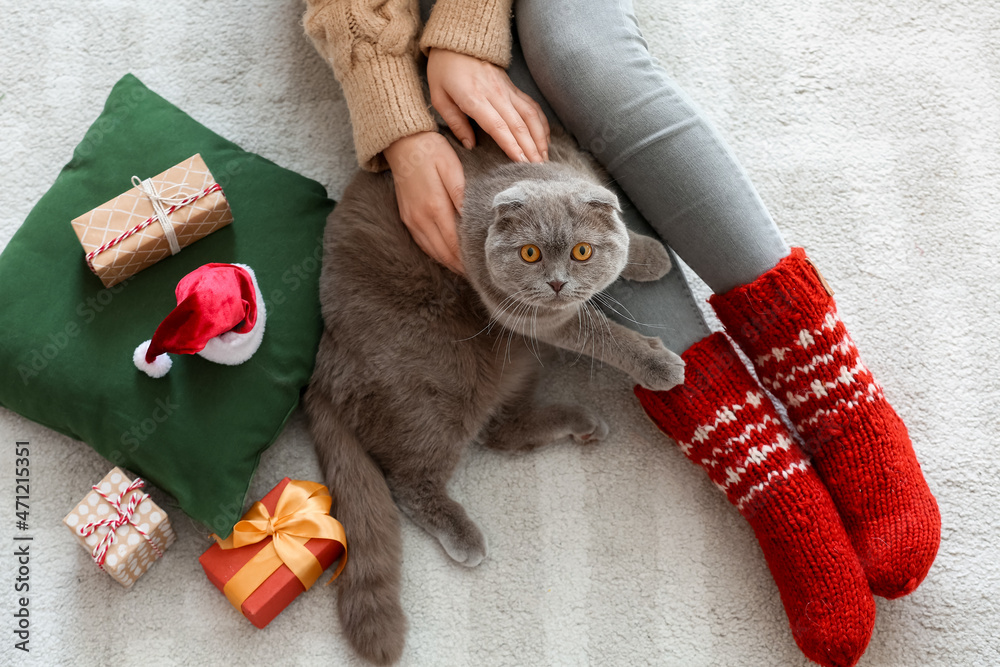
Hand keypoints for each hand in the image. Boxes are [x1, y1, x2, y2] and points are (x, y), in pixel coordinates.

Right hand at [383, 131, 465, 275]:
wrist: (401, 143)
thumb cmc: (431, 151)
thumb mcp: (452, 168)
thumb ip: (462, 195)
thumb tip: (473, 218)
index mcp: (434, 208)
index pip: (454, 244)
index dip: (468, 259)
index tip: (483, 268)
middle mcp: (420, 219)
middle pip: (443, 253)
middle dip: (461, 266)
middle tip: (479, 274)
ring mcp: (411, 220)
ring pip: (432, 251)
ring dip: (449, 262)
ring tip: (467, 270)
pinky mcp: (407, 217)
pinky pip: (423, 243)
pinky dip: (436, 253)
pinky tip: (447, 256)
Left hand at [427, 48, 549, 163]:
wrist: (459, 39)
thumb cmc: (444, 70)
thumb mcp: (439, 97)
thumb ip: (455, 122)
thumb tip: (470, 145)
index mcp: (474, 98)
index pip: (497, 126)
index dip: (511, 145)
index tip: (521, 162)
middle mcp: (496, 94)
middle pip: (518, 125)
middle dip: (530, 149)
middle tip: (538, 169)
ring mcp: (508, 90)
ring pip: (530, 116)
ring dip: (539, 138)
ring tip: (544, 158)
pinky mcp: (514, 88)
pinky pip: (532, 107)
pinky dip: (541, 124)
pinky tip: (544, 139)